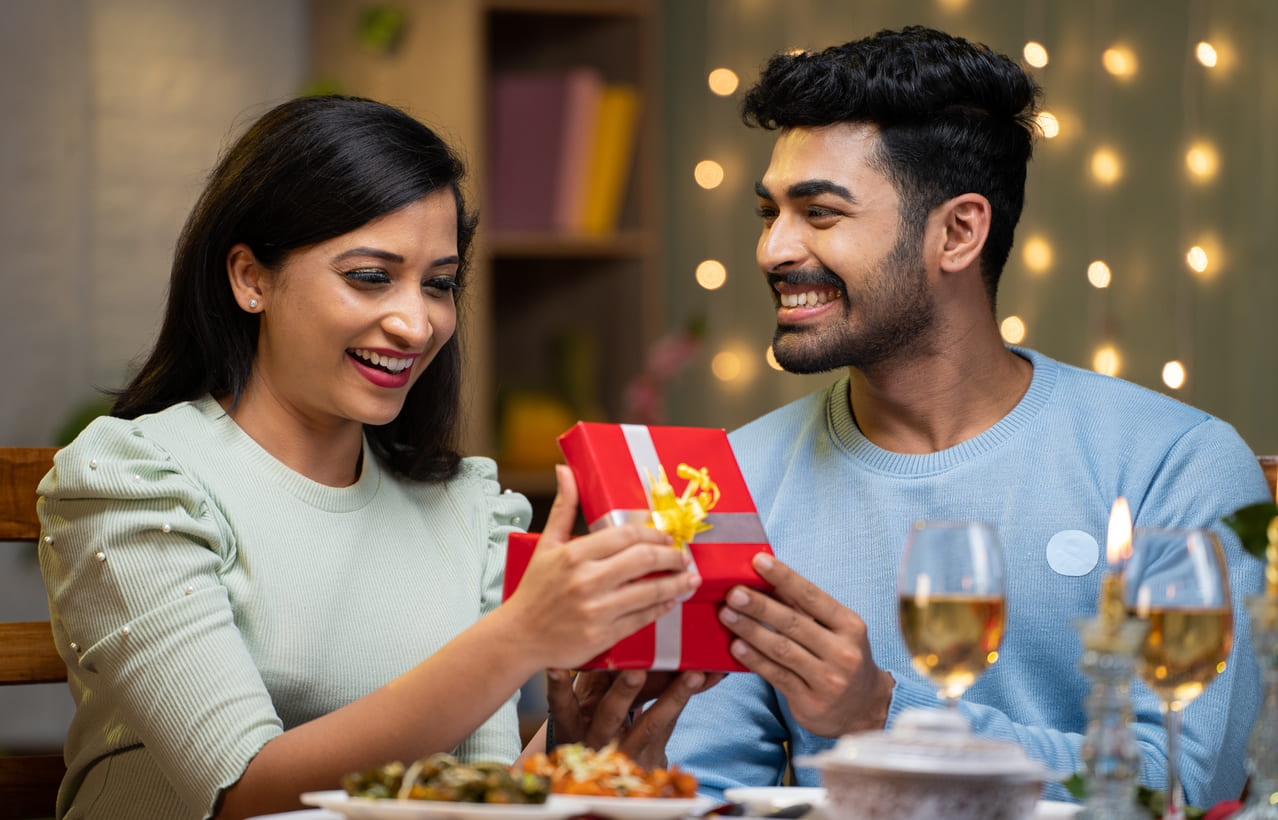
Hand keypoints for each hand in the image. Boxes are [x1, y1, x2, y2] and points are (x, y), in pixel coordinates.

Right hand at [506, 465, 700, 669]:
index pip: (626, 535)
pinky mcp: (603, 635)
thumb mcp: (546, 545)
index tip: (667, 536)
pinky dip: (661, 608)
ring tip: (690, 577)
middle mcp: (586, 581)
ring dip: (676, 583)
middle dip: (671, 556)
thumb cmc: (534, 589)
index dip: (653, 533)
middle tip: (683, 555)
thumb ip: (563, 507)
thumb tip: (565, 470)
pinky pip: (641, 618)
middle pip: (644, 560)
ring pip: (649, 591)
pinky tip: (670, 601)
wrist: (520, 636)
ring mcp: (596, 610)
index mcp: (573, 555)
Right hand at [546, 668, 723, 767]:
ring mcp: (628, 754)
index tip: (555, 665)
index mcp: (574, 731)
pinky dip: (686, 701)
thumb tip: (589, 648)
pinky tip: (704, 681)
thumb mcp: (581, 720)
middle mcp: (598, 744)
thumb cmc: (596, 733)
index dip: (558, 688)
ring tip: (693, 675)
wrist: (614, 781)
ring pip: (651, 725)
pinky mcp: (652, 759)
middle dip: (624, 693)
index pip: (563, 708)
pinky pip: (671, 727)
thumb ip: (587, 688)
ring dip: (673, 697)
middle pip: (610, 716)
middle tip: (636, 671)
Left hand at [719, 552, 893, 736]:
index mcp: (850, 626)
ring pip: (782, 649)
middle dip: (759, 605)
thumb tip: (768, 577)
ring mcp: (829, 679)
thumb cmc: (841, 657)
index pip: (812, 596)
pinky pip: (777, 676)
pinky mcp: (812, 702)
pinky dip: (754, 659)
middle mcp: (843, 652)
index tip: (758, 561)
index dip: (784, 577)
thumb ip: (805, 608)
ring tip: (726, 615)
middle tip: (733, 592)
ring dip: (751, 630)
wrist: (865, 707)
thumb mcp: (836, 629)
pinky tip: (736, 647)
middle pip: (794, 623)